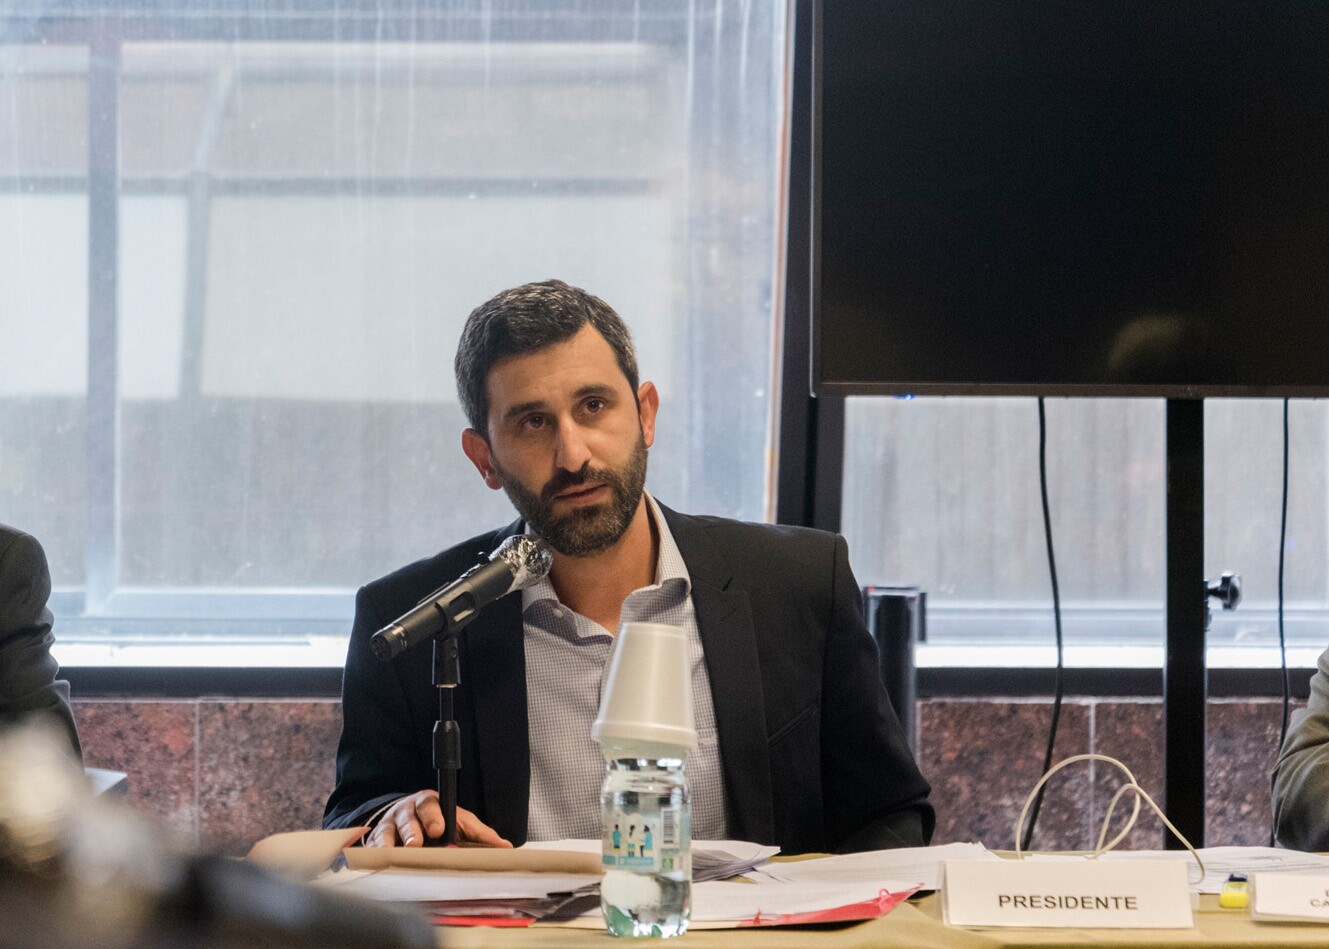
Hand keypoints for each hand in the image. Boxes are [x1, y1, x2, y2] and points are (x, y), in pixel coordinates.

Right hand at [365, 790, 512, 847]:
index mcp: (429, 802)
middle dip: (413, 831)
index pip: (430, 805)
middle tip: (417, 844)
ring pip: (389, 831)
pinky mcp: (377, 837)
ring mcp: (391, 823)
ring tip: (397, 855)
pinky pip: (374, 844)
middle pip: (408, 818)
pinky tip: (379, 860)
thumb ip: (480, 833)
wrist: (411, 817)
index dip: (433, 817)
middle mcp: (408, 810)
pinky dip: (376, 852)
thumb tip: (505, 846)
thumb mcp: (460, 821)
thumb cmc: (440, 820)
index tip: (439, 830)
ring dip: (392, 844)